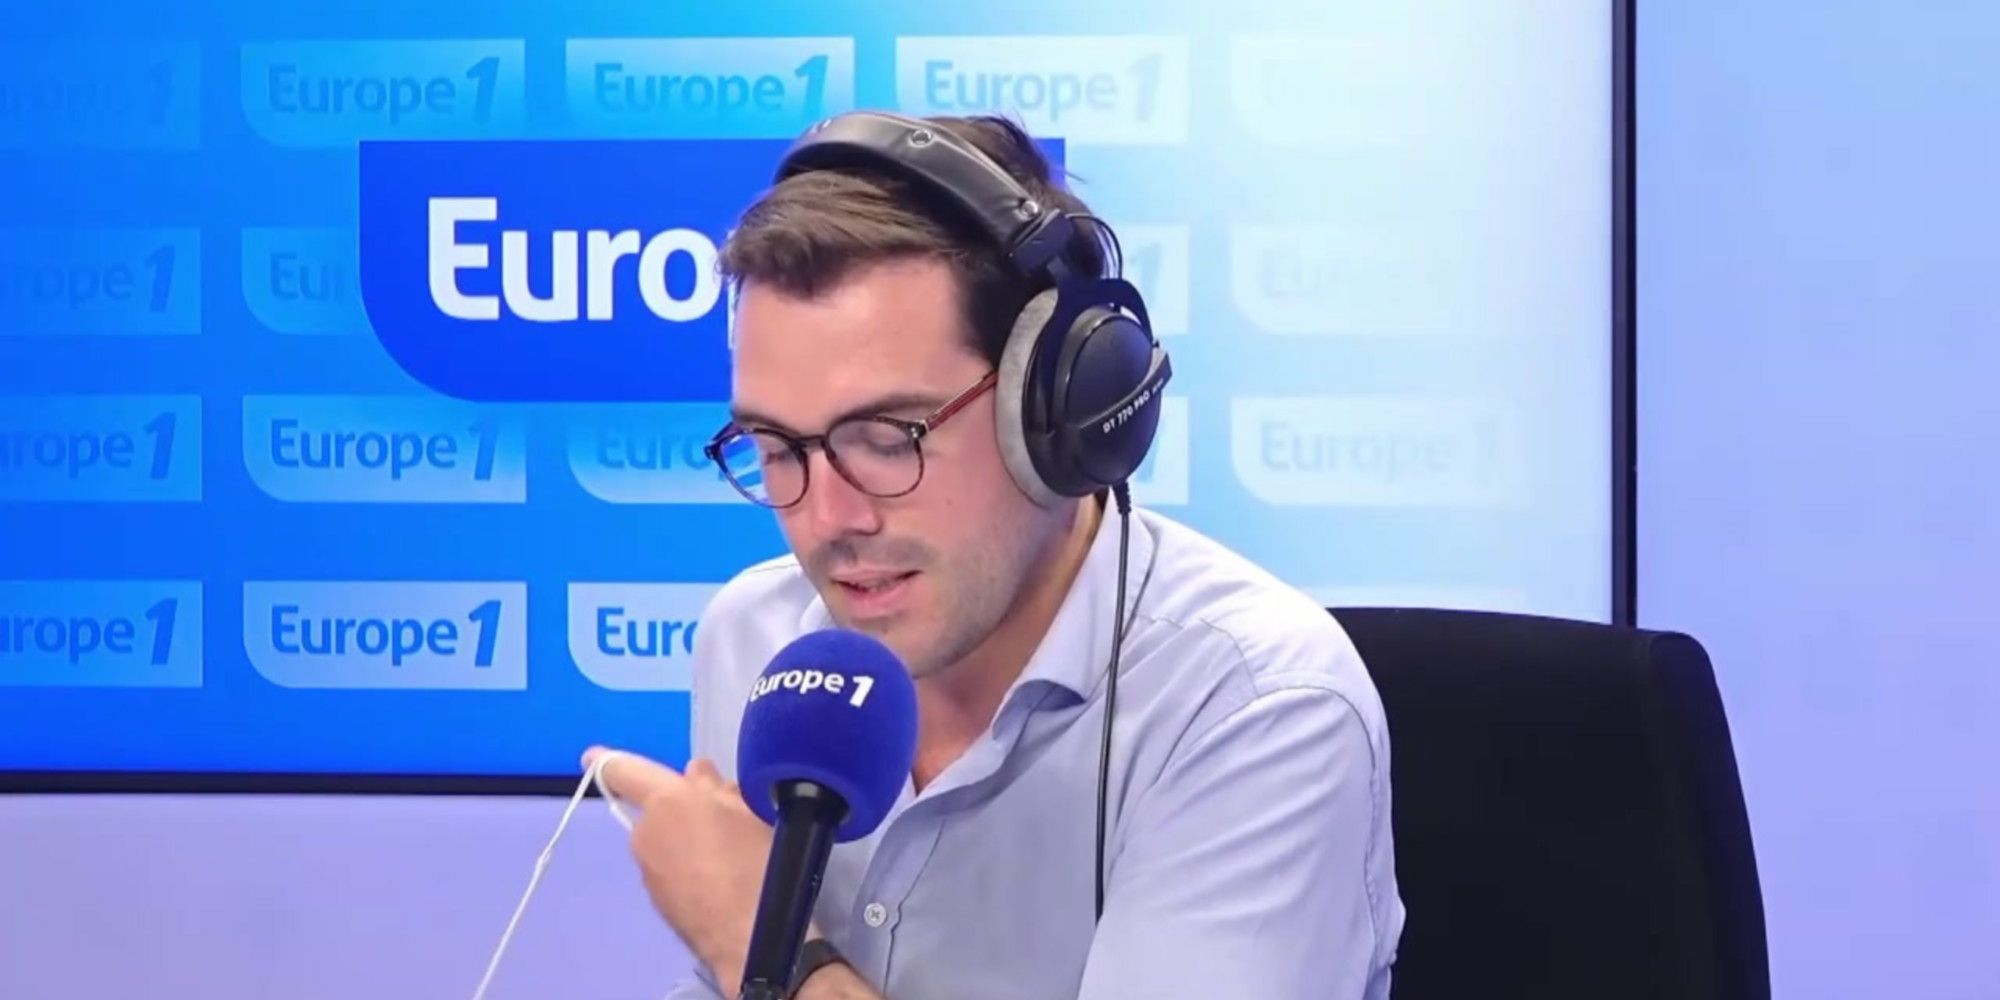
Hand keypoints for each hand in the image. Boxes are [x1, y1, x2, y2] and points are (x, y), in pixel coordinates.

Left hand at [584, 747, 773, 991]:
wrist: (749, 935)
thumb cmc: (756, 861)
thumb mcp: (750, 810)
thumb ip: (716, 788)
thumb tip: (696, 775)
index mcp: (666, 801)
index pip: (626, 771)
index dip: (608, 760)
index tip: (591, 756)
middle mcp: (646, 833)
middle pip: (657, 808)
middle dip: (682, 807)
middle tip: (723, 817)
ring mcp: (648, 870)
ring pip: (664, 840)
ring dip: (684, 839)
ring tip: (727, 856)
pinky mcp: (657, 899)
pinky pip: (669, 868)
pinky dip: (687, 868)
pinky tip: (718, 880)